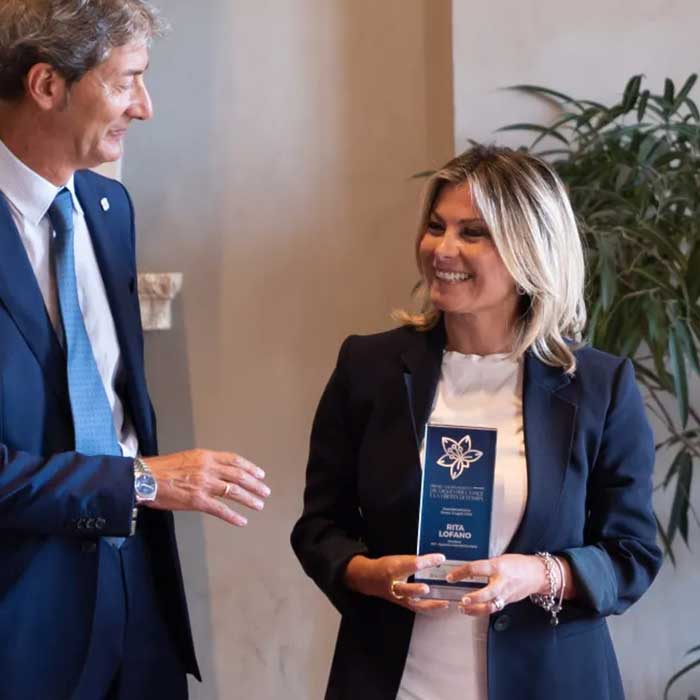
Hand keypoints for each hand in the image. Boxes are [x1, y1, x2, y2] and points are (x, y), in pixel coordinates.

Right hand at [143, 449, 270, 526]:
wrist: (144, 478)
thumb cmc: (161, 469)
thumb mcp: (187, 458)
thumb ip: (204, 463)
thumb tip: (216, 470)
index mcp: (206, 457)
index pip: (234, 460)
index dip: (249, 467)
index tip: (259, 474)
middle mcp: (208, 469)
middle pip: (238, 476)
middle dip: (255, 484)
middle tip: (265, 491)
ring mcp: (204, 485)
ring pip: (234, 492)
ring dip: (249, 499)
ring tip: (259, 505)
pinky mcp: (197, 501)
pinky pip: (220, 509)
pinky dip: (233, 516)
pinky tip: (241, 521)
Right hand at [343, 553, 449, 614]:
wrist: (369, 578)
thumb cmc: (384, 566)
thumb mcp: (396, 559)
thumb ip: (413, 560)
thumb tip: (435, 559)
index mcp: (393, 568)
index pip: (412, 564)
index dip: (426, 561)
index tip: (440, 558)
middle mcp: (395, 584)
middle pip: (406, 589)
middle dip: (416, 589)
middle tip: (426, 588)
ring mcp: (398, 596)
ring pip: (413, 602)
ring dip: (428, 604)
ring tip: (444, 602)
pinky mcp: (402, 603)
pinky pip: (417, 607)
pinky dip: (430, 607)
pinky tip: (441, 605)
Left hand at [446, 554, 547, 615]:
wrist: (536, 574)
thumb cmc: (517, 564)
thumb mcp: (499, 559)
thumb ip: (486, 566)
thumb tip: (467, 570)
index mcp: (498, 567)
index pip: (477, 568)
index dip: (462, 572)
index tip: (450, 576)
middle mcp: (502, 582)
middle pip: (488, 592)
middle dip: (475, 598)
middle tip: (463, 600)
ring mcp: (505, 594)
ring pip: (491, 606)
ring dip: (475, 609)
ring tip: (462, 608)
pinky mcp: (507, 602)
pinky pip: (493, 608)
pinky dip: (482, 611)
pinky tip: (472, 610)